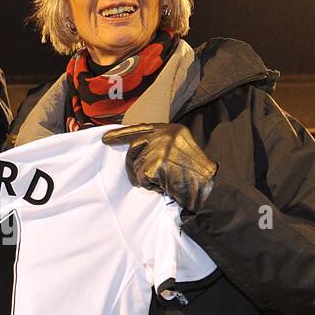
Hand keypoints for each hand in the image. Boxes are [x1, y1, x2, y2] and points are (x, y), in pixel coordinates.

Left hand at [101, 122, 216, 212]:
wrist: (209, 186)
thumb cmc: (196, 173)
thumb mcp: (181, 148)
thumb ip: (160, 144)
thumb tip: (136, 148)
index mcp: (172, 129)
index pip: (141, 128)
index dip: (121, 134)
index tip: (106, 138)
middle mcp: (164, 134)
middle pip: (134, 147)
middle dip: (134, 164)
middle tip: (144, 177)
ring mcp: (159, 148)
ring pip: (136, 165)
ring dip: (146, 178)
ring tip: (166, 180)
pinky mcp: (155, 164)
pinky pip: (141, 177)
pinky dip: (151, 185)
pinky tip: (166, 185)